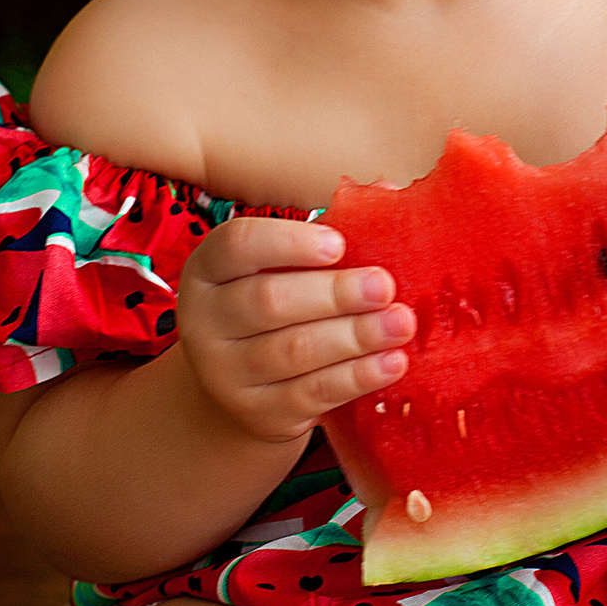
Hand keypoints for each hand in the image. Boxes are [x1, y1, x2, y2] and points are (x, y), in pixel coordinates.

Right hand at [176, 218, 414, 444]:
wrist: (245, 387)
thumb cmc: (278, 307)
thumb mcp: (286, 269)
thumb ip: (330, 233)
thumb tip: (388, 192)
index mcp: (209, 269)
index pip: (237, 245)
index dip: (288, 242)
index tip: (339, 243)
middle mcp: (205, 320)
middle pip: (269, 302)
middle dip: (333, 293)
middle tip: (385, 286)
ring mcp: (225, 373)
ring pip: (293, 351)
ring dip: (354, 336)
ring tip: (401, 323)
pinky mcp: (257, 413)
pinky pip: (311, 394)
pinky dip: (356, 377)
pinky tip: (392, 363)